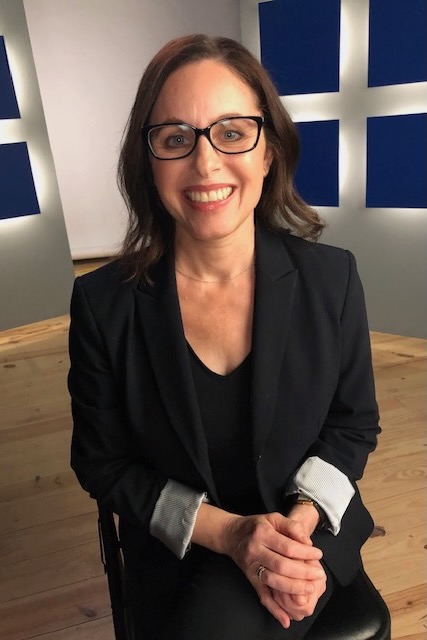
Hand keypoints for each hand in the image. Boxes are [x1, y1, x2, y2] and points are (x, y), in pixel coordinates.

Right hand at [221, 512, 323, 627]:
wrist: (231, 535)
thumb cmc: (256, 526)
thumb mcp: (273, 518)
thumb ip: (292, 526)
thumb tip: (307, 542)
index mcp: (262, 534)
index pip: (287, 547)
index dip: (305, 552)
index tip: (318, 554)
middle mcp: (255, 551)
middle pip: (282, 566)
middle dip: (303, 572)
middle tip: (318, 574)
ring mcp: (251, 567)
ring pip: (274, 582)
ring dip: (293, 588)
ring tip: (310, 589)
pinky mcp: (250, 579)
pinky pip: (262, 595)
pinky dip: (274, 609)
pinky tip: (286, 618)